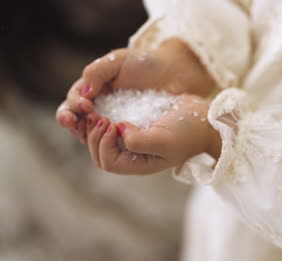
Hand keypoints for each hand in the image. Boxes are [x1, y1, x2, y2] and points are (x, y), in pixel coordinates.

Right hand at [56, 38, 215, 140]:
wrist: (174, 73)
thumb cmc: (146, 63)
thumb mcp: (118, 61)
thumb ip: (96, 72)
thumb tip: (84, 93)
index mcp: (92, 88)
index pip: (73, 101)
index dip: (73, 105)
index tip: (85, 106)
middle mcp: (99, 106)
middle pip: (76, 119)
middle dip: (72, 121)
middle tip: (75, 122)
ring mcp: (113, 120)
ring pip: (91, 132)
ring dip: (86, 133)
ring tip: (88, 132)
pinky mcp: (129, 131)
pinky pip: (112, 140)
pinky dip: (107, 142)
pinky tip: (109, 139)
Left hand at [86, 94, 221, 174]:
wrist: (205, 118)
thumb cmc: (188, 131)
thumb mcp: (165, 139)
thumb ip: (139, 141)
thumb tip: (118, 130)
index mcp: (139, 164)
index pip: (108, 162)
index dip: (103, 144)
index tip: (112, 123)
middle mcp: (134, 155)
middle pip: (100, 153)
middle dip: (93, 135)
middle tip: (96, 115)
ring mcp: (133, 141)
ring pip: (101, 140)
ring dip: (93, 126)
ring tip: (94, 110)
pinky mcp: (135, 126)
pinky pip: (110, 126)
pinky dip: (102, 117)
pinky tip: (102, 106)